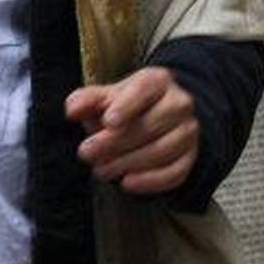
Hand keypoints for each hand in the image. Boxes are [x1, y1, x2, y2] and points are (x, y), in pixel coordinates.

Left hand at [66, 67, 197, 196]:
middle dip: (116, 142)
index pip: (144, 89)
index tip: (108, 122)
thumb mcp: (105, 96)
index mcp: (157, 81)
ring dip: (129, 163)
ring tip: (100, 170)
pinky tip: (127, 183)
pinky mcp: (191, 157)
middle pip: (152, 124)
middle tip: (87, 153)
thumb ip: (86, 100)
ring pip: (163, 150)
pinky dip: (151, 181)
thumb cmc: (126, 105)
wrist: (160, 117)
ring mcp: (188, 131)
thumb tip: (72, 110)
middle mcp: (179, 103)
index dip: (127, 106)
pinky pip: (175, 172)